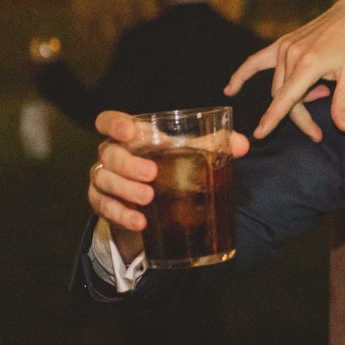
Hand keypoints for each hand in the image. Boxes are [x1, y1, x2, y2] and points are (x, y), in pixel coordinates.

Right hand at [88, 110, 249, 254]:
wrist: (147, 199)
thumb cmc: (166, 165)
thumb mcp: (187, 152)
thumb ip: (213, 145)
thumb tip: (243, 145)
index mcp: (129, 137)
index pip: (108, 122)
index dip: (114, 124)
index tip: (130, 132)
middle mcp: (111, 154)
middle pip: (109, 153)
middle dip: (128, 163)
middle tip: (151, 174)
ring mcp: (104, 178)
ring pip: (104, 180)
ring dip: (125, 189)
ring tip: (148, 199)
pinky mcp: (102, 202)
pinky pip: (103, 207)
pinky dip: (121, 214)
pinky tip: (140, 222)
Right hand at [225, 0, 344, 139]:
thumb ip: (344, 103)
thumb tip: (343, 128)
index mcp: (308, 63)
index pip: (286, 98)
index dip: (273, 118)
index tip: (261, 134)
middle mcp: (291, 54)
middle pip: (284, 97)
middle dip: (299, 117)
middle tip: (318, 131)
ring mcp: (285, 47)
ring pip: (278, 86)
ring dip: (295, 99)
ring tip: (323, 92)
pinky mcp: (283, 43)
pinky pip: (257, 61)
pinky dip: (243, 74)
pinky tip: (230, 89)